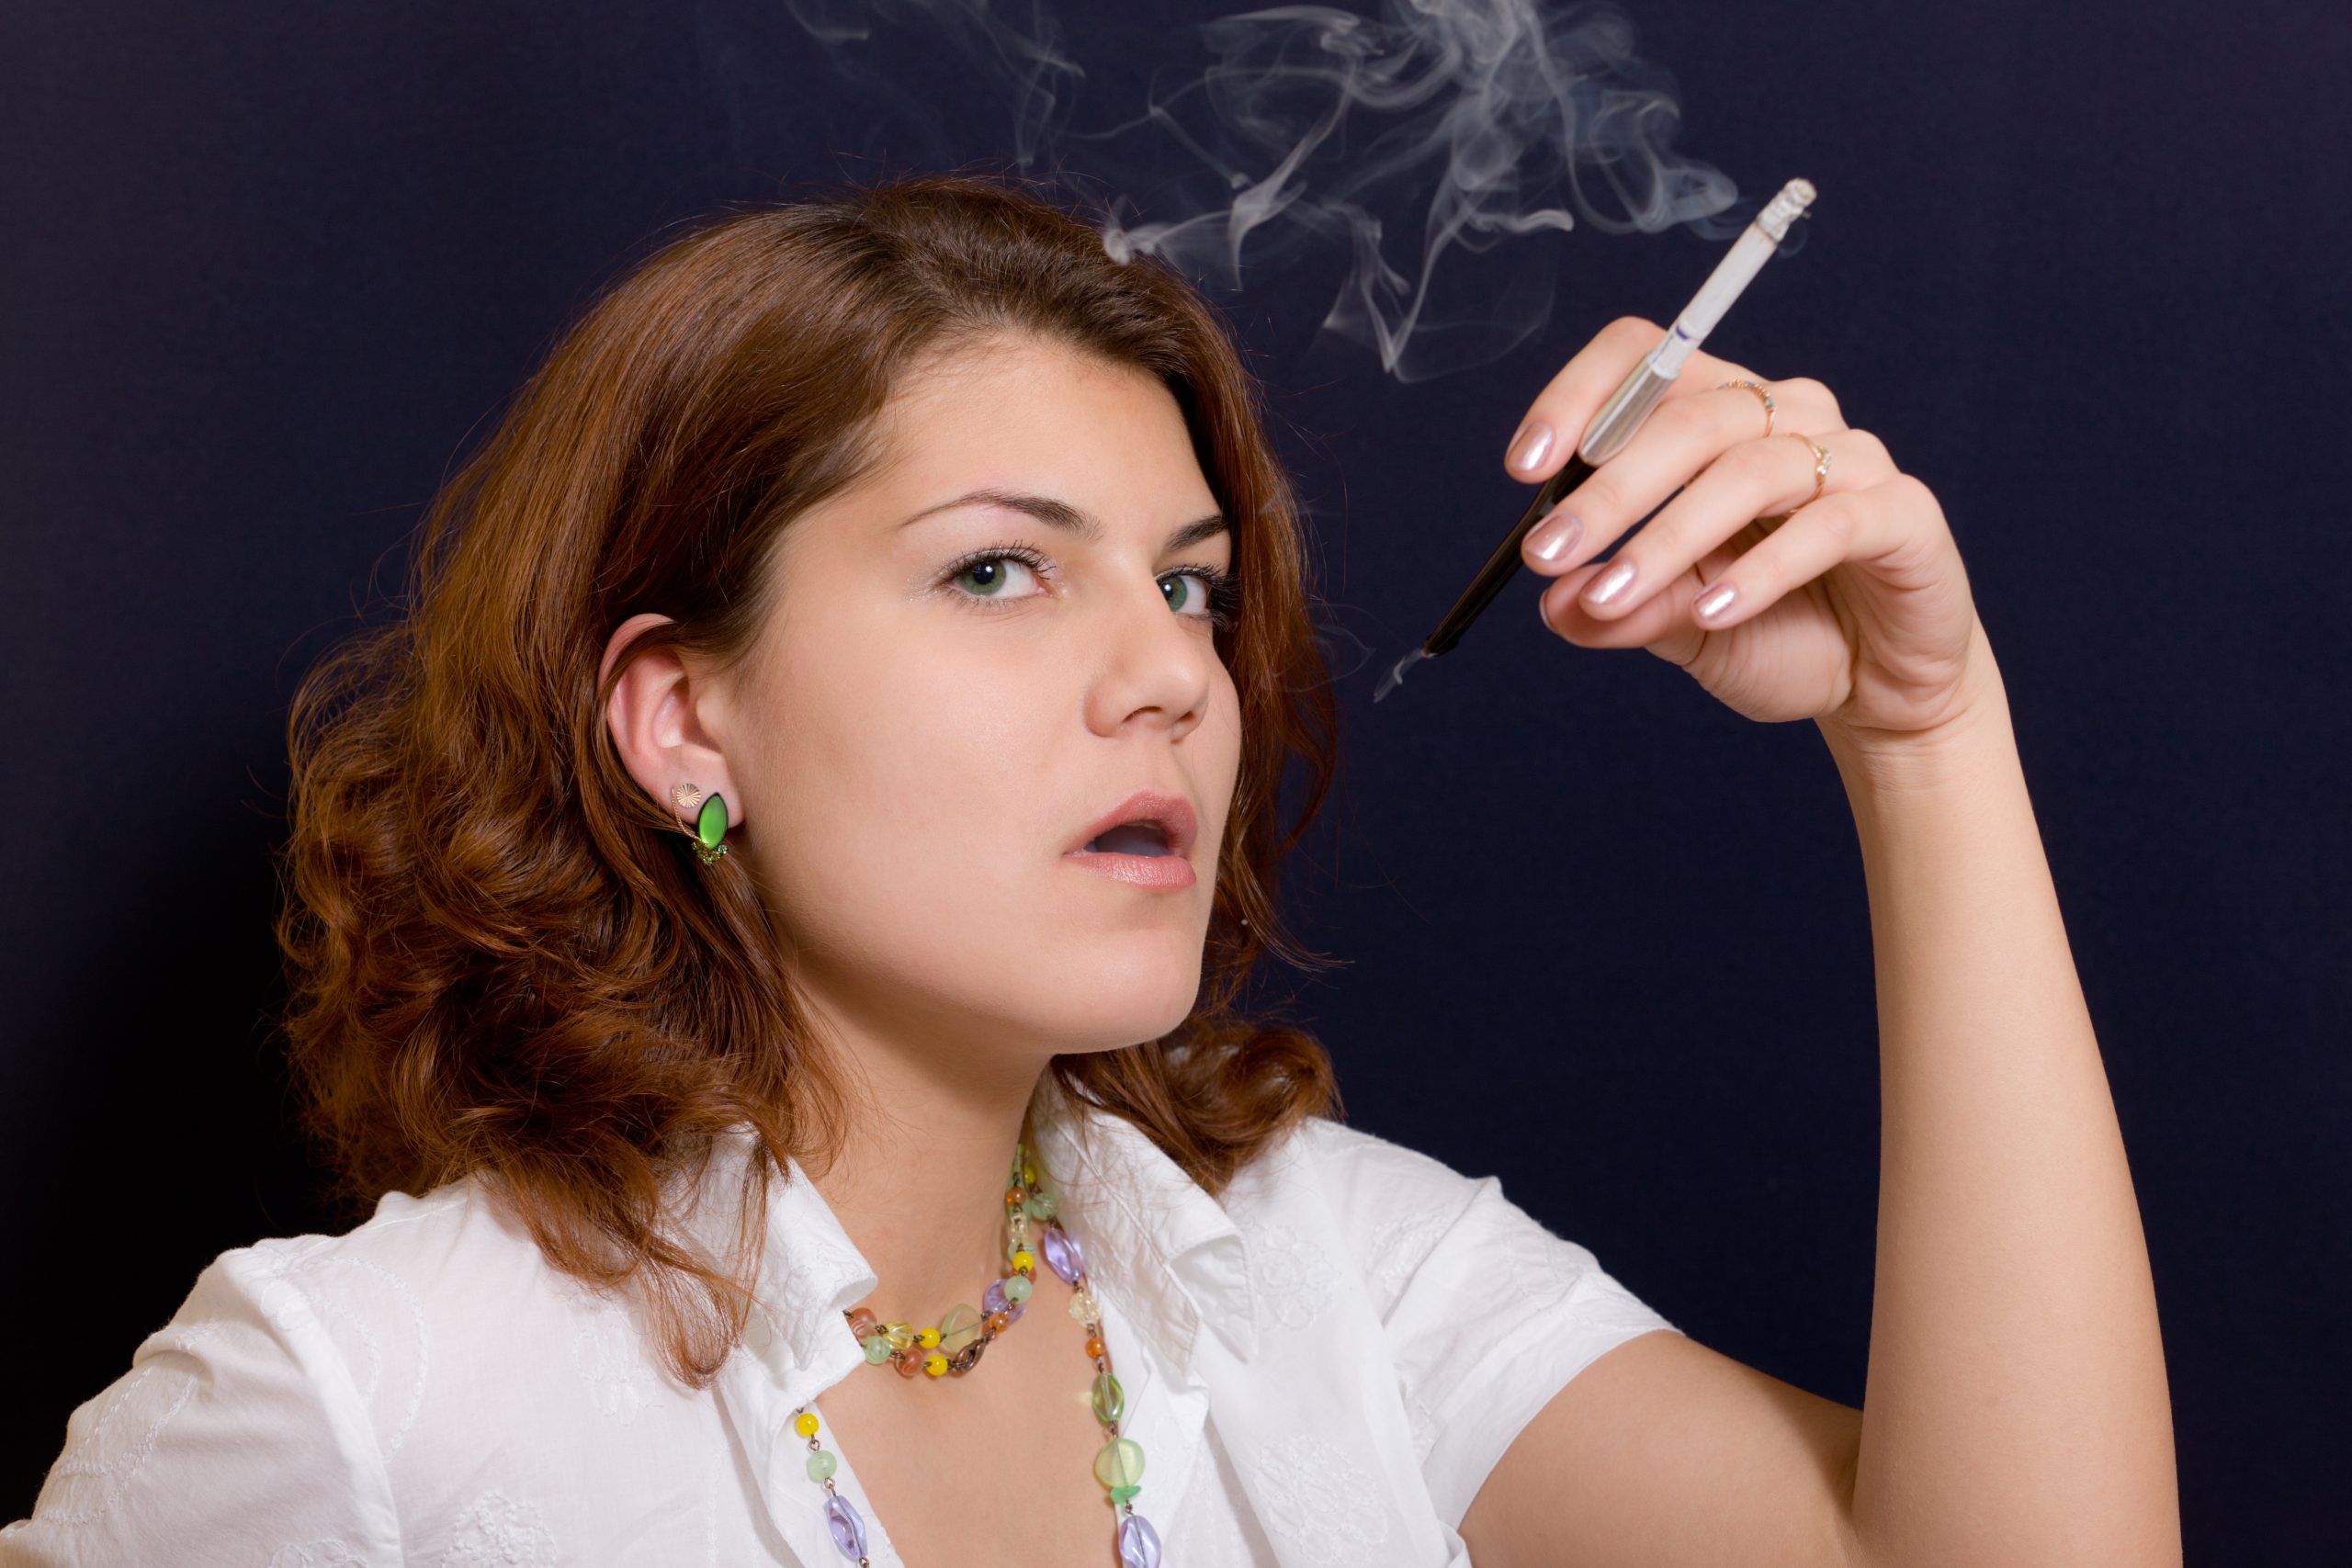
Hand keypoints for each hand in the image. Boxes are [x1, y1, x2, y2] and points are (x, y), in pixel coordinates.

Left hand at [1511, 316, 1988, 748]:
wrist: (1875, 688)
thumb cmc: (1777, 633)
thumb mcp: (1677, 628)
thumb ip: (1619, 607)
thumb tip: (1553, 601)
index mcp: (1721, 415)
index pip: (1646, 361)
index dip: (1581, 397)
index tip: (1524, 468)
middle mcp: (1786, 417)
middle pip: (1689, 417)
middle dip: (1607, 490)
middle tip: (1547, 552)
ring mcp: (1851, 458)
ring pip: (1747, 469)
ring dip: (1668, 538)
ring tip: (1614, 595)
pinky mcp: (1902, 513)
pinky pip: (1828, 524)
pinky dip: (1763, 570)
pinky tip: (1714, 613)